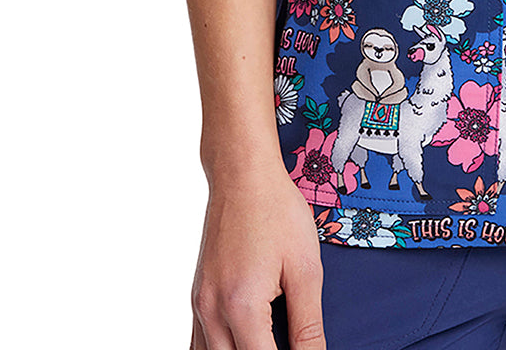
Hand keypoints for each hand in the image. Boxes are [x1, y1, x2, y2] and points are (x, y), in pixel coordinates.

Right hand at [189, 161, 325, 349]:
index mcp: (242, 307)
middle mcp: (212, 311)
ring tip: (268, 340)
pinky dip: (219, 349)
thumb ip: (308, 323)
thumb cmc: (276, 211)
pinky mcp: (197, 295)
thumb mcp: (305, 267)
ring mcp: (199, 304)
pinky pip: (199, 342)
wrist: (242, 174)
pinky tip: (244, 340)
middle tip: (287, 343)